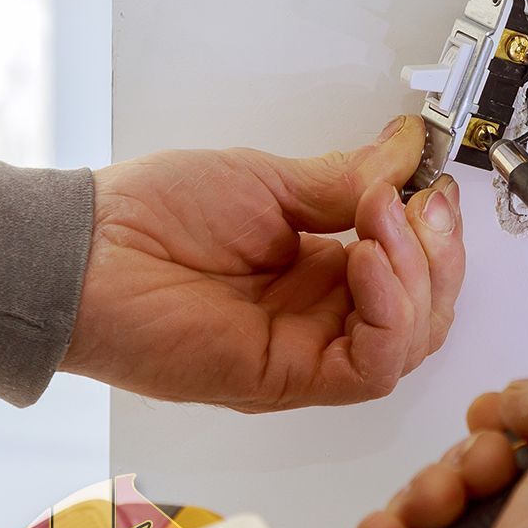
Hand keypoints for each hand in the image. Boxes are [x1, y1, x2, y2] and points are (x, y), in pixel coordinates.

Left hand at [60, 116, 465, 411]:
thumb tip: (407, 149)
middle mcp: (324, 316)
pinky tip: (367, 262)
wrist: (88, 252)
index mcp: (323, 271)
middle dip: (439, 255)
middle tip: (420, 203)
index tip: (431, 184)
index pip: (414, 272)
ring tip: (380, 220)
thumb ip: (347, 179)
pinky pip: (370, 367)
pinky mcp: (289, 378)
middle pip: (427, 312)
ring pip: (411, 342)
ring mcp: (310, 350)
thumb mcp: (270, 181)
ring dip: (417, 276)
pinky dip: (389, 312)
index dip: (436, 233)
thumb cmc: (156, 215)